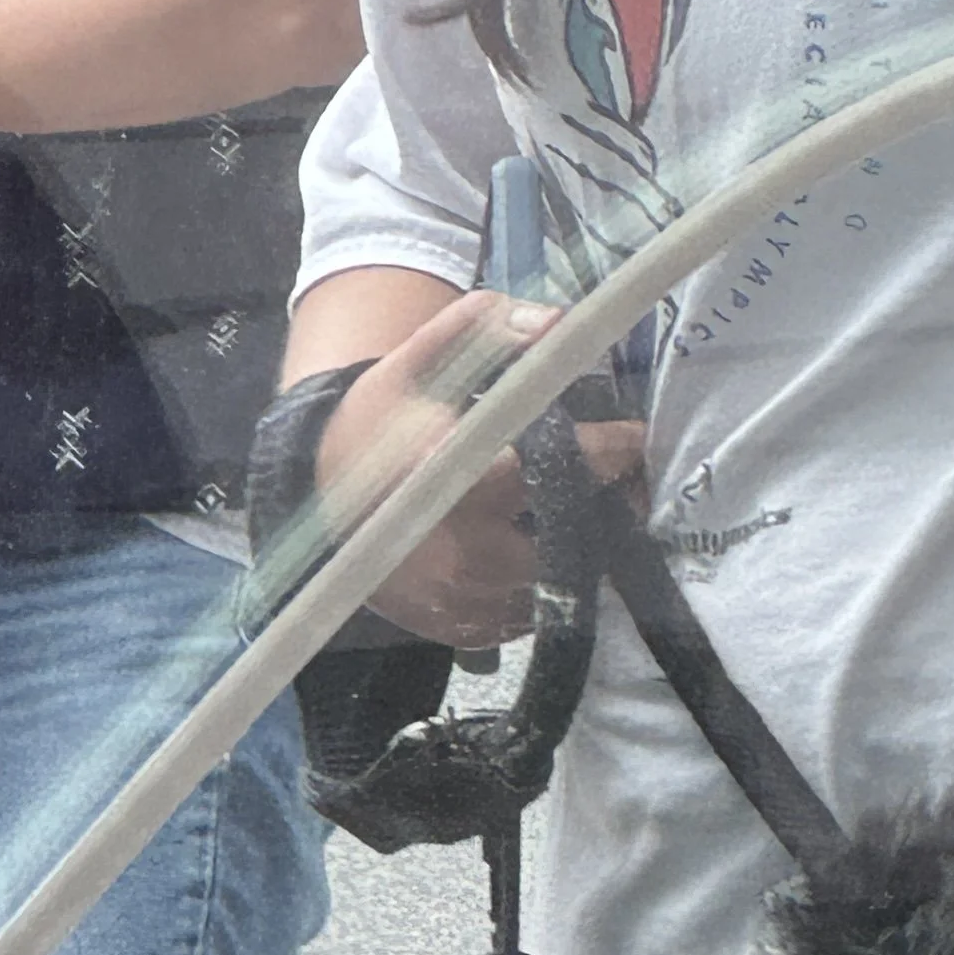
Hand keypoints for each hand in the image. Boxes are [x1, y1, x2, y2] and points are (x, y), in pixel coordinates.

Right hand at [311, 294, 645, 647]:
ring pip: (560, 583)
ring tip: (576, 514)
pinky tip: (531, 549)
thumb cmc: (375, 425)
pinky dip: (540, 584)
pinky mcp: (466, 633)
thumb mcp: (417, 365)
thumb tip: (555, 321)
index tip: (638, 440)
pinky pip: (531, 616)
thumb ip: (481, 331)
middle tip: (621, 485)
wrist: (314, 501)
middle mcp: (470, 554)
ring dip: (575, 550)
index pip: (567, 469)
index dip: (613, 453)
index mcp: (462, 482)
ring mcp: (469, 603)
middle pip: (578, 539)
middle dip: (605, 510)